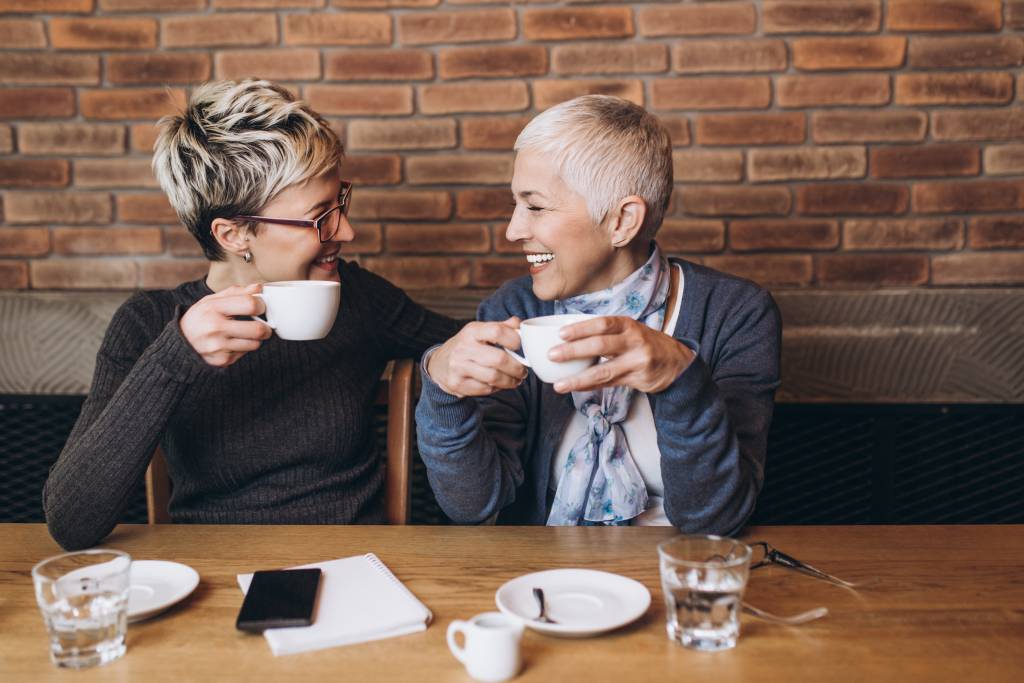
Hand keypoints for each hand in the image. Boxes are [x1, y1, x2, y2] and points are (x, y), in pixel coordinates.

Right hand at [179, 284, 272, 367]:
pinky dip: (243, 348)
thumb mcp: (212, 300)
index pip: (250, 304)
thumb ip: (236, 292)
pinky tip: (232, 343)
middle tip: (263, 326)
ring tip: (246, 334)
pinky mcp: (222, 360)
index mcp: (214, 308)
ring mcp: (218, 346)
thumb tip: (259, 288)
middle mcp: (215, 328)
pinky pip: (245, 354)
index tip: (260, 307)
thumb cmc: (200, 318)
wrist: (180, 342)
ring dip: (255, 339)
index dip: (261, 305)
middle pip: (258, 329)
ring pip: (255, 344)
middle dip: (266, 328)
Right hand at [426, 318, 528, 397]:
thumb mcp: (479, 331)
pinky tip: (499, 384)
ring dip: (510, 381)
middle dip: (517, 368)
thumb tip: (521, 324)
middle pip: (499, 359)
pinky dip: (497, 388)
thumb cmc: (466, 346)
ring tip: (516, 380)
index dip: (514, 339)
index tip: (521, 347)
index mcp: (472, 331)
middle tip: (523, 371)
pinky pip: (485, 389)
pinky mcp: (457, 384)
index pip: (497, 331)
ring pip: (494, 377)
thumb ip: (501, 327)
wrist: (438, 364)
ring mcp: (458, 367)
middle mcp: (463, 348)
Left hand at [548, 316, 693, 393]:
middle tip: (552, 355)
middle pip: (600, 345)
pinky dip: (590, 386)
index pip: (603, 324)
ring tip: (559, 384)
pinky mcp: (637, 379)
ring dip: (578, 378)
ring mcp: (636, 362)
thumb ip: (606, 333)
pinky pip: (608, 384)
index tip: (561, 333)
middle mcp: (634, 342)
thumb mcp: (630, 330)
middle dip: (574, 351)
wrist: (677, 362)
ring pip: (603, 371)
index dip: (581, 328)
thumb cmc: (645, 343)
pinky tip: (575, 388)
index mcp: (628, 325)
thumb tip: (567, 337)